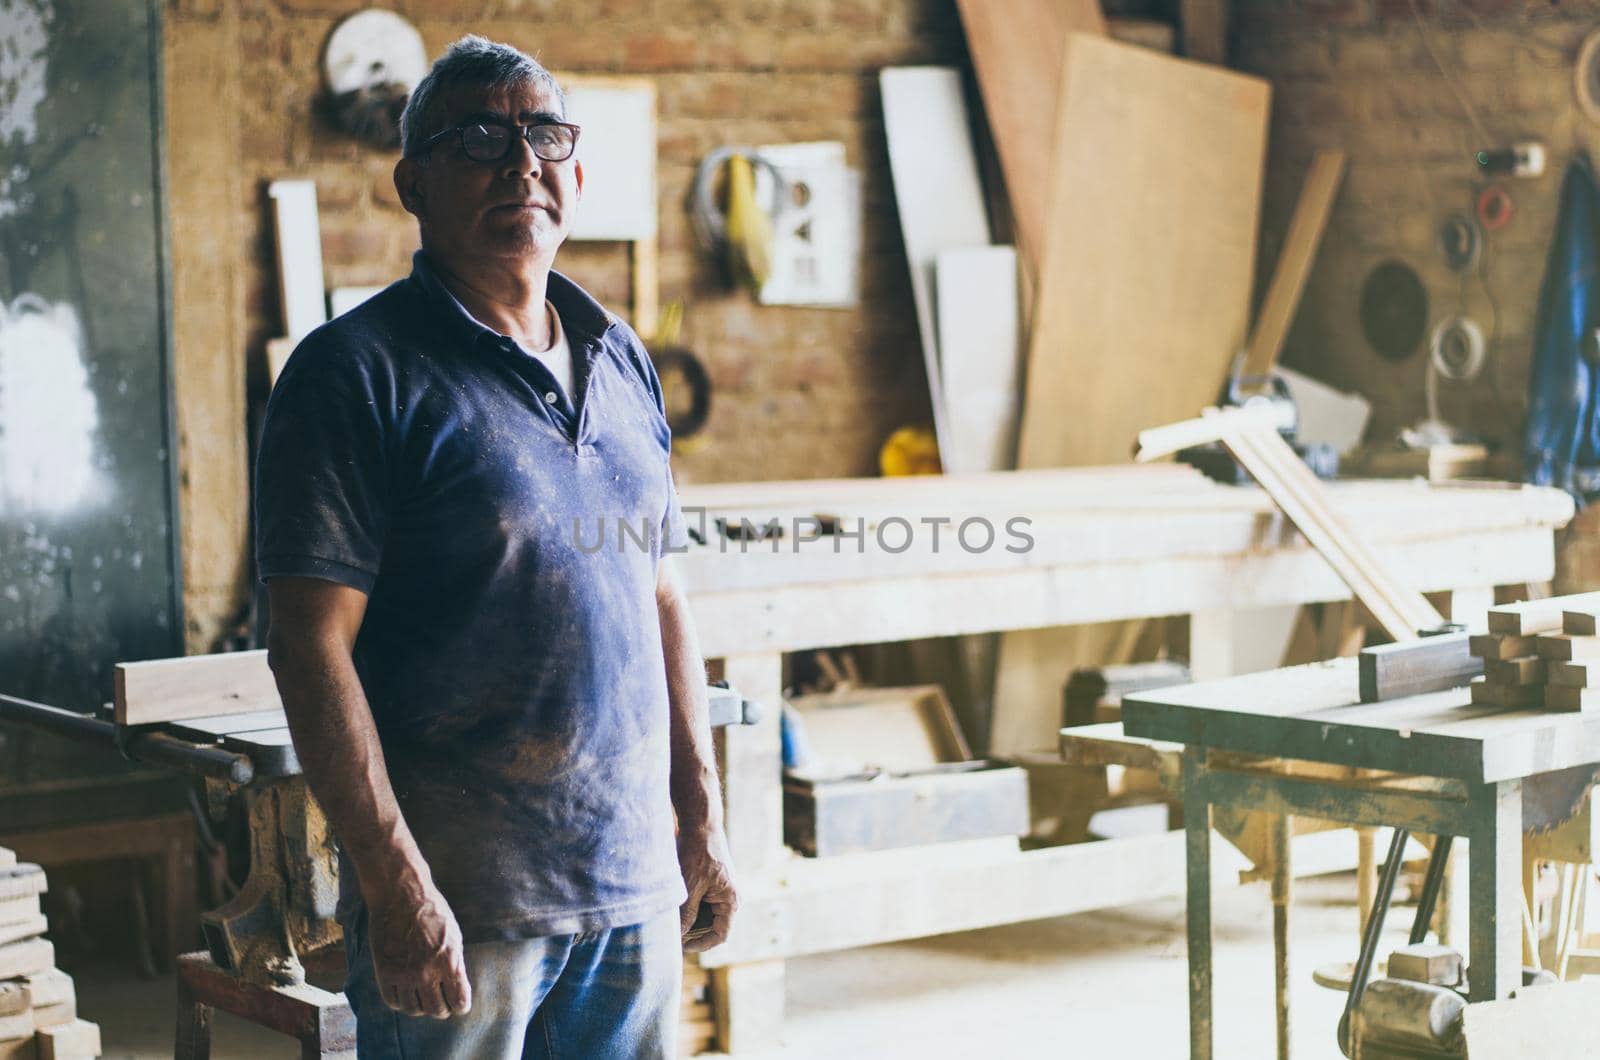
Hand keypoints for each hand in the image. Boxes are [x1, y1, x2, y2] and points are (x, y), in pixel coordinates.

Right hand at [366, 877, 472, 1018]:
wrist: (400, 895)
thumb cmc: (432, 912)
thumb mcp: (454, 936)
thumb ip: (455, 965)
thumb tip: (457, 989)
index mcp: (449, 962)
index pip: (459, 1002)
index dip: (460, 1005)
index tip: (458, 1003)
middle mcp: (426, 972)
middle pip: (437, 1011)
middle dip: (442, 1008)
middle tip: (441, 1000)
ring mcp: (404, 974)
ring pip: (414, 1010)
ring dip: (420, 1006)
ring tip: (422, 996)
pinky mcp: (384, 972)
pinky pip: (393, 1002)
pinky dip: (401, 1001)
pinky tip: (405, 992)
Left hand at [678, 825, 737, 951]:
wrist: (700, 823)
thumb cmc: (697, 853)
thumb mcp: (690, 887)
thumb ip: (686, 915)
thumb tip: (678, 938)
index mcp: (732, 900)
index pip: (720, 936)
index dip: (700, 945)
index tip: (681, 948)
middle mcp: (730, 897)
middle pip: (712, 927)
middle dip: (692, 932)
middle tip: (671, 934)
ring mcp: (721, 889)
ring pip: (705, 915)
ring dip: (689, 918)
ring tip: (670, 918)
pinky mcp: (712, 881)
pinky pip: (702, 902)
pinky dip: (689, 906)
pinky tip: (673, 904)